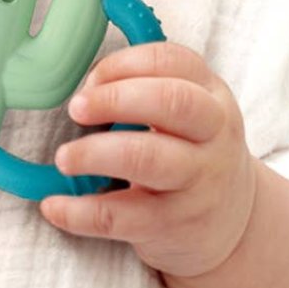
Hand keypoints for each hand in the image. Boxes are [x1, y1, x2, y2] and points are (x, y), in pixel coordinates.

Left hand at [40, 42, 257, 278]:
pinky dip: (80, 212)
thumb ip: (145, 86)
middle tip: (75, 108)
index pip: (173, 61)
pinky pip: (123, 218)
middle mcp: (213, 136)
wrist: (234, 222)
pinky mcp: (175, 226)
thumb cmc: (192, 151)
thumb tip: (84, 87)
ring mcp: (199, 183)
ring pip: (148, 159)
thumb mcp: (188, 111)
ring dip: (94, 154)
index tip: (90, 79)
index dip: (124, 64)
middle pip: (171, 102)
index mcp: (211, 96)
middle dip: (115, 99)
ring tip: (63, 158)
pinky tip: (53, 206)